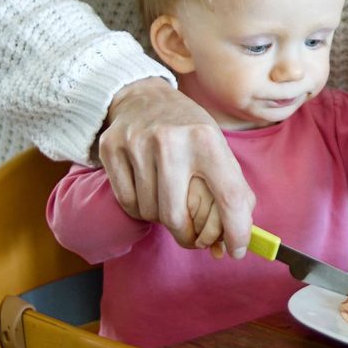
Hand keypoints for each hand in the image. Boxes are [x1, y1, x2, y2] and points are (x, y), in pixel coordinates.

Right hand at [98, 78, 253, 257]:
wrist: (143, 97)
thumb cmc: (188, 130)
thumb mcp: (218, 148)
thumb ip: (232, 191)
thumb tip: (235, 241)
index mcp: (207, 139)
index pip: (229, 196)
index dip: (237, 231)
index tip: (236, 250)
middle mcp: (171, 140)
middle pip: (176, 216)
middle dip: (188, 237)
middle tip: (194, 239)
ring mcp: (137, 143)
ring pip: (149, 212)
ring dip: (162, 219)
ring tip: (169, 202)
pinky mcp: (111, 148)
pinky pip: (127, 203)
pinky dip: (141, 210)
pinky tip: (149, 194)